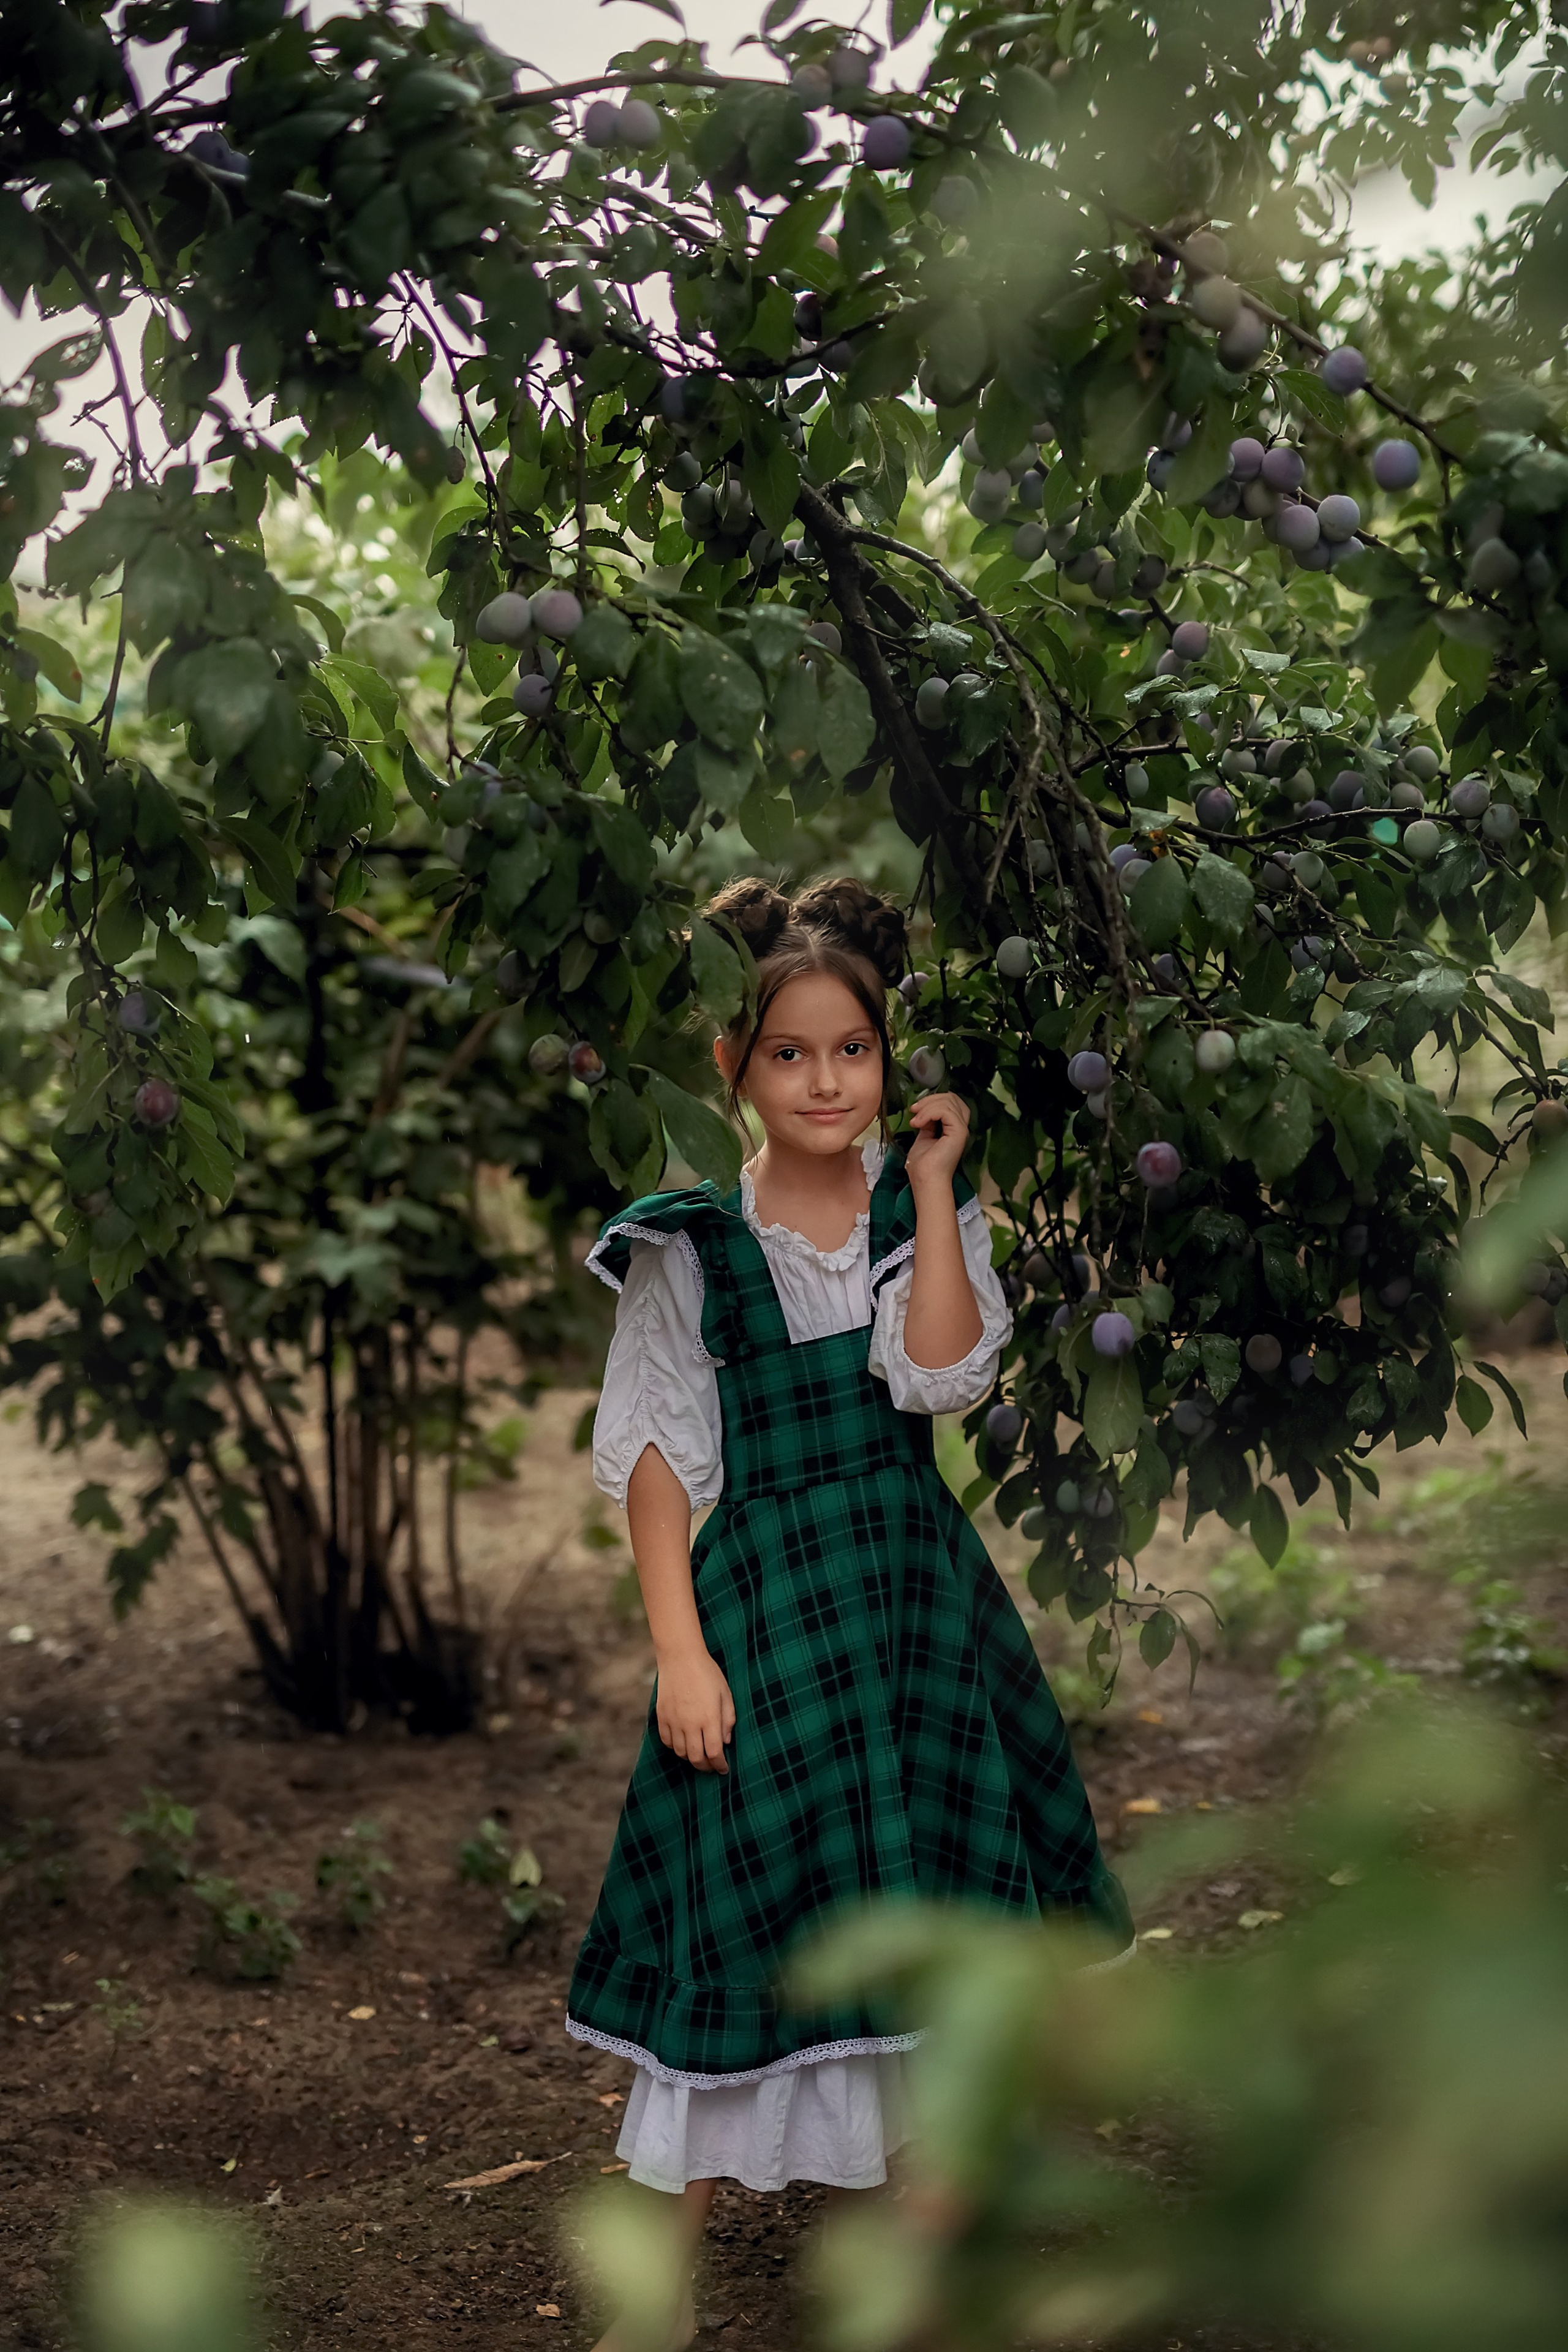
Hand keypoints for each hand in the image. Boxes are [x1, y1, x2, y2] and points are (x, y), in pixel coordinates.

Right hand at [655, 1647, 735, 1772]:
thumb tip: (725, 1741)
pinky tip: (683, 1743)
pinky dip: (675, 1747)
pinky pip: (667, 1741)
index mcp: (709, 1718)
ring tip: (698, 1754)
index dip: (720, 1765)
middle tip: (712, 1766)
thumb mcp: (725, 1694)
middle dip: (706, 1767)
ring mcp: (674, 1721)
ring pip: (680, 1753)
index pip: (714, 1753)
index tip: (724, 1769)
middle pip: (696, 1758)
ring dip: (690, 1758)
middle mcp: (690, 1724)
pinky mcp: (662, 1717)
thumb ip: (728, 1719)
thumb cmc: (707, 1673)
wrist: (680, 1657)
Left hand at [905, 1091, 970, 1190]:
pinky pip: (946, 1111)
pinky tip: (918, 1123)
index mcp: (954, 1127)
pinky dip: (929, 1113)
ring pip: (949, 1102)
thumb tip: (923, 1112)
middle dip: (930, 1099)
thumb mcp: (923, 1137)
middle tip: (914, 1110)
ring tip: (914, 1120)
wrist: (925, 1180)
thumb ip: (927, 1123)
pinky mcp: (959, 1133)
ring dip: (927, 1106)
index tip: (915, 1110)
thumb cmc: (923, 1165)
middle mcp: (961, 1127)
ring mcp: (961, 1130)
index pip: (951, 1101)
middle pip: (952, 1098)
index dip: (933, 1100)